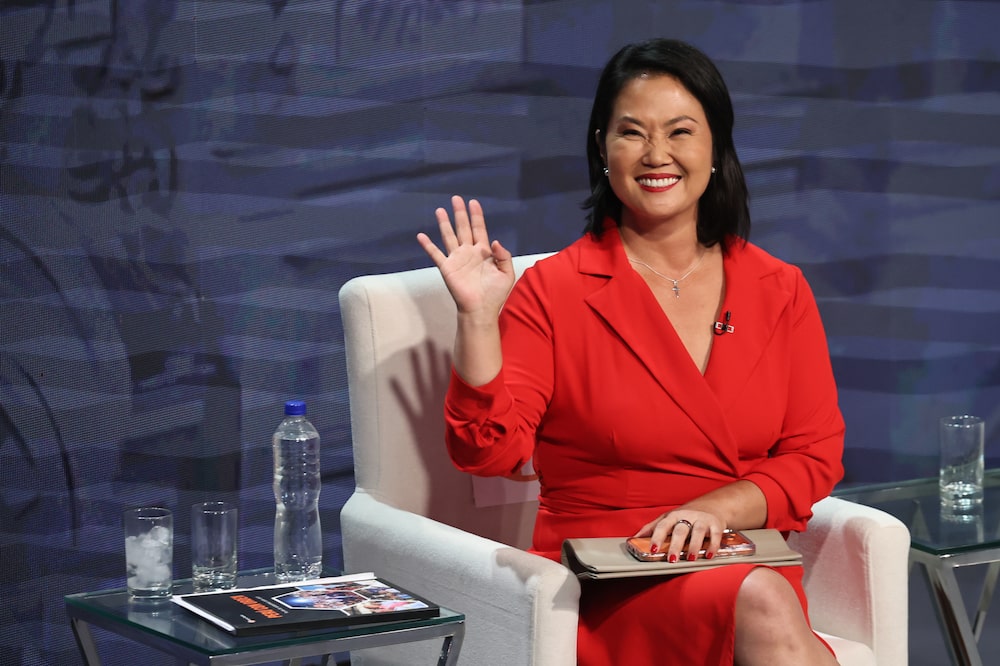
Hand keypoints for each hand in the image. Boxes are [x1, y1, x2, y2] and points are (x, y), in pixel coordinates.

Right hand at [417, 196, 514, 319]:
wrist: (481, 309)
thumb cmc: (495, 293)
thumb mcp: (506, 273)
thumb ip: (504, 256)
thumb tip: (495, 241)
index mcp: (484, 252)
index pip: (479, 229)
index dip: (476, 216)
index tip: (473, 202)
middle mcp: (469, 252)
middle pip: (463, 228)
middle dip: (460, 214)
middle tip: (456, 198)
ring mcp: (457, 259)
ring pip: (449, 236)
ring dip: (444, 223)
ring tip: (439, 210)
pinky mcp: (447, 268)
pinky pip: (436, 254)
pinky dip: (428, 245)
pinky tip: (421, 235)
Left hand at [634, 509, 726, 562]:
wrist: (713, 505)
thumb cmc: (686, 515)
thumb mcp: (669, 518)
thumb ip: (653, 527)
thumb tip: (634, 538)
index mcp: (673, 516)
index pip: (663, 526)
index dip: (657, 537)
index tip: (653, 549)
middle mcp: (687, 516)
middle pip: (680, 530)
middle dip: (675, 545)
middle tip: (671, 559)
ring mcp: (702, 519)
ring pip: (698, 532)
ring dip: (694, 546)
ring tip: (691, 559)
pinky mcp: (716, 524)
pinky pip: (715, 535)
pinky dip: (713, 546)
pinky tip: (709, 556)